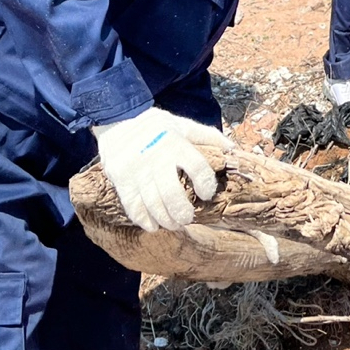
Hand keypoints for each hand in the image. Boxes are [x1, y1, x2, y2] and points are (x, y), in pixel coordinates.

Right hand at [92, 107, 229, 231]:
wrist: (117, 123)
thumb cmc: (156, 128)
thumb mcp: (181, 125)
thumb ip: (206, 136)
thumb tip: (231, 148)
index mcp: (175, 143)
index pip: (197, 167)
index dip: (206, 184)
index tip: (206, 194)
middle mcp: (156, 157)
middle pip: (172, 193)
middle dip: (182, 211)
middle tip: (187, 218)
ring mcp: (137, 169)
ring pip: (153, 203)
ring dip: (165, 219)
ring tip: (174, 224)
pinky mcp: (121, 179)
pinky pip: (132, 205)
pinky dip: (143, 219)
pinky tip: (152, 225)